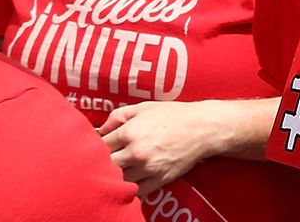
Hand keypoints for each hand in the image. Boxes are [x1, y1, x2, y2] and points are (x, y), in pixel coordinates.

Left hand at [98, 100, 234, 195]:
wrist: (202, 128)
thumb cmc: (173, 115)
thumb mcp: (143, 108)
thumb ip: (117, 116)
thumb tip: (100, 131)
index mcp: (130, 131)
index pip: (100, 146)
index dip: (96, 148)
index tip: (99, 148)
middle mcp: (136, 151)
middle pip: (106, 166)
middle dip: (103, 164)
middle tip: (106, 161)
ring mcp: (148, 168)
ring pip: (119, 181)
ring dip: (115, 177)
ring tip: (117, 171)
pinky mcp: (160, 179)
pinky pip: (137, 191)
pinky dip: (130, 189)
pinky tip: (130, 182)